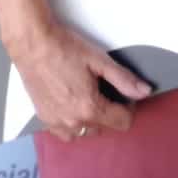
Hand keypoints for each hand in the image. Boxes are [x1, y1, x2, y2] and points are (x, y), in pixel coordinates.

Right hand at [7, 19, 151, 142]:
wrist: (32, 44)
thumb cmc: (64, 48)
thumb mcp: (99, 60)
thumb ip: (123, 79)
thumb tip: (144, 92)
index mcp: (90, 108)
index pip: (123, 122)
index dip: (129, 107)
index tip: (122, 92)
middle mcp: (73, 122)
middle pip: (105, 128)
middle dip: (110, 111)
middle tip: (103, 89)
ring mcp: (57, 123)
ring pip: (86, 132)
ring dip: (92, 120)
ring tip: (87, 95)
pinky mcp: (45, 119)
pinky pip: (66, 133)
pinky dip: (74, 123)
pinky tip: (72, 104)